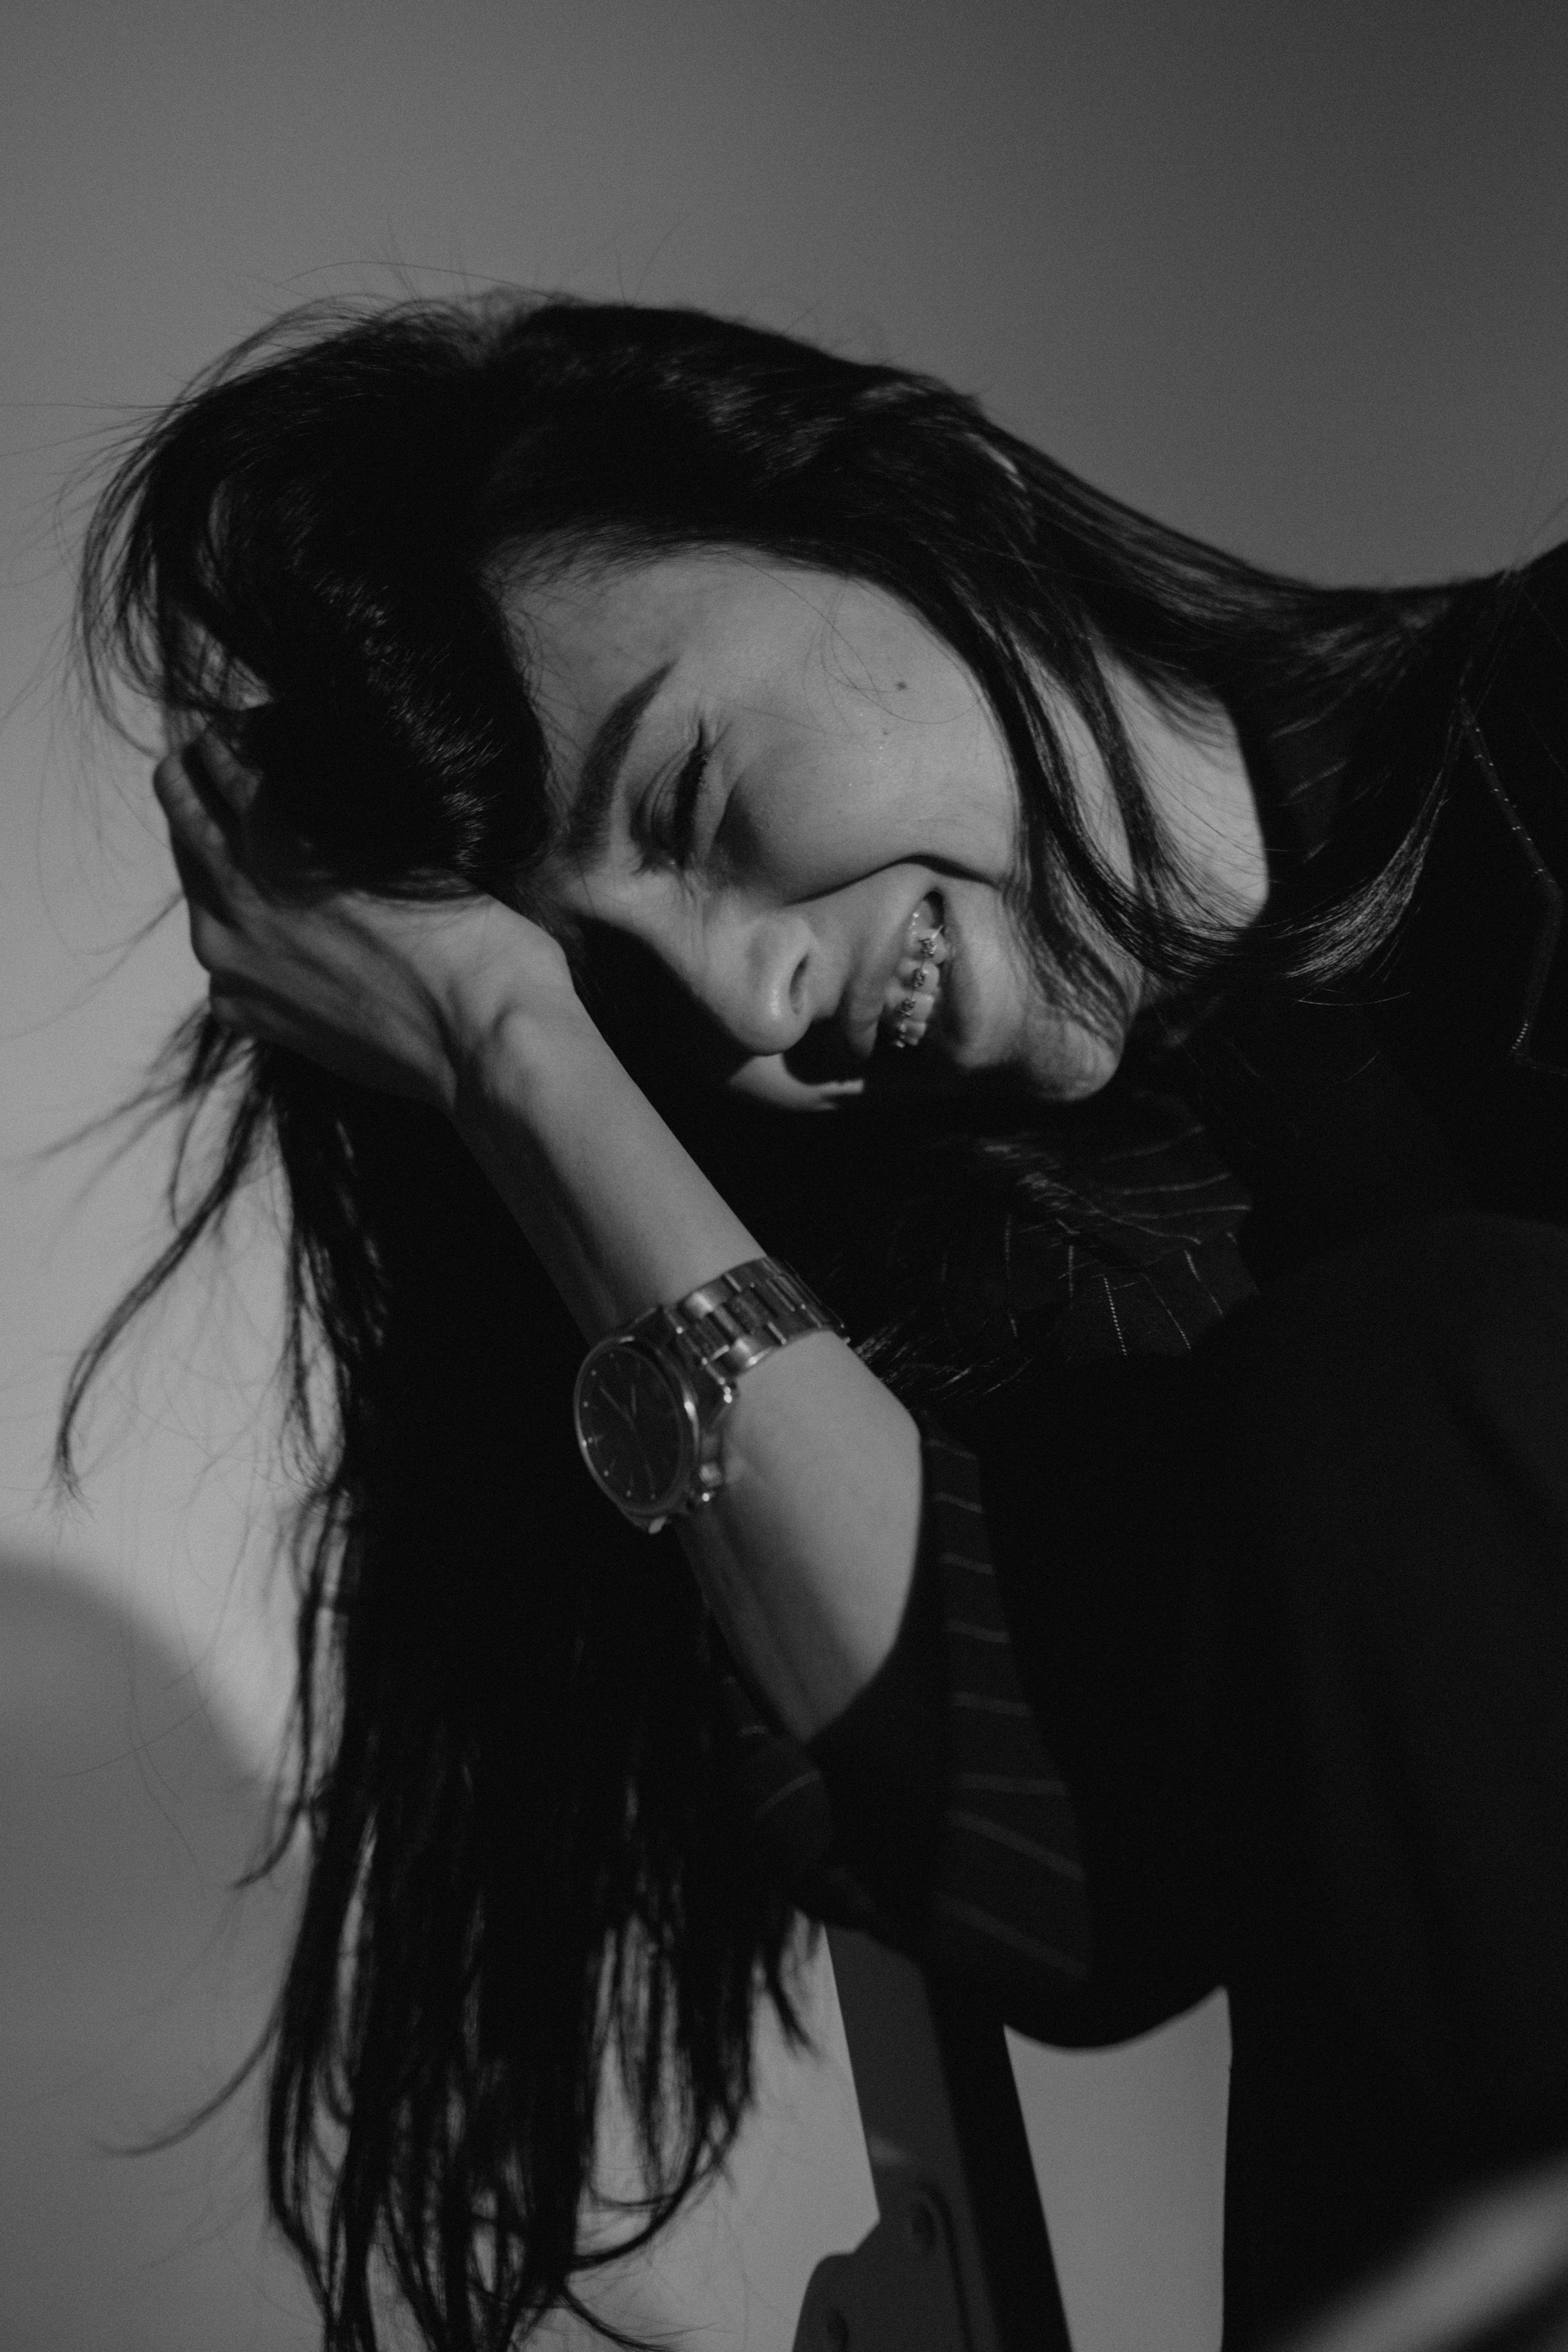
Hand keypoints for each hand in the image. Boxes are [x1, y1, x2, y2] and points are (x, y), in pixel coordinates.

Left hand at [153, 728, 581, 1111]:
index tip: (254, 732)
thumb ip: (340, 806)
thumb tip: (312, 780)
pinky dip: (239, 935)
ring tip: (256, 845)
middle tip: (223, 765)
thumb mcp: (412, 839)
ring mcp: (233, 958)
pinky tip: (278, 930)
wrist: (481, 1044)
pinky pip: (220, 957)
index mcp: (274, 830)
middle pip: (182, 805)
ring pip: (194, 883)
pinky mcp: (249, 1011)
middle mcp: (236, 890)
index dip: (239, 732)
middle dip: (202, 778)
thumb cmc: (475, 937)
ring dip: (215, 853)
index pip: (221, 751)